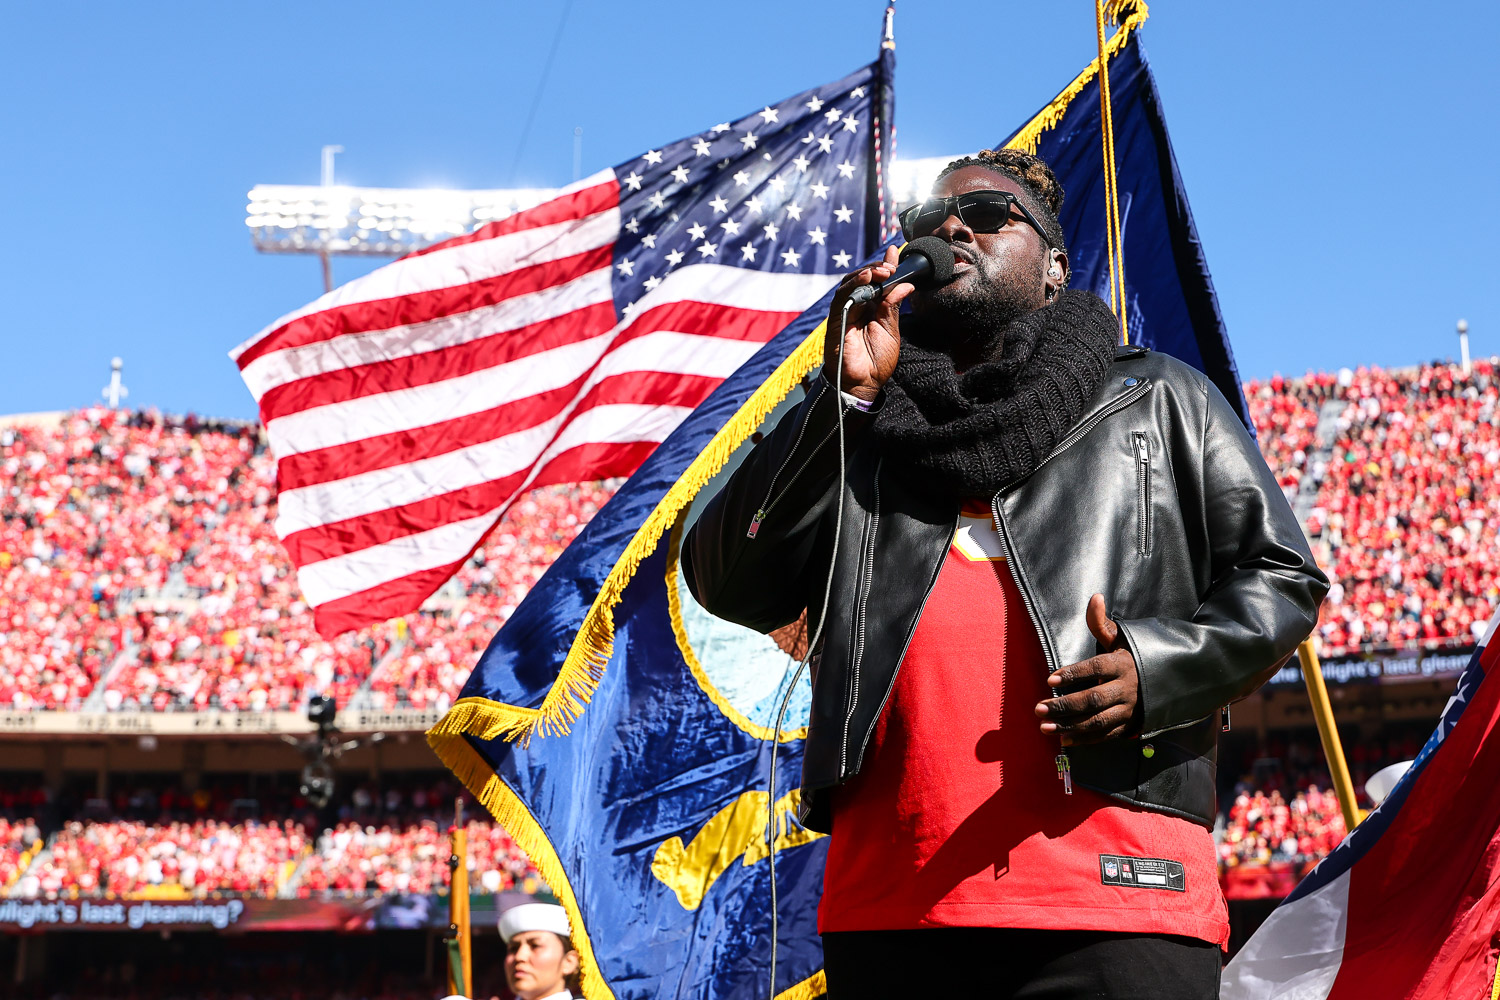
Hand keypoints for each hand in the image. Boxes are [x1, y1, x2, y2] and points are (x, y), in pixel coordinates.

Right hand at [821, 244, 913, 402]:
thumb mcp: (891, 330)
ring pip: (851, 283)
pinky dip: (853, 284)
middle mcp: (858, 307)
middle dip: (878, 268)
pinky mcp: (836, 318)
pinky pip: (842, 296)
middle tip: (891, 265)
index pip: (878, 282)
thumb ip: (894, 306)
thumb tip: (906, 284)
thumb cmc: (877, 361)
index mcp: (873, 309)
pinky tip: (867, 278)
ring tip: (882, 271)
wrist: (864, 383)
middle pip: (864, 279)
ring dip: (866, 273)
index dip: (885, 266)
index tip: (894, 252)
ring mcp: (846, 312)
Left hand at [1034, 594, 1141, 745]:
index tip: (1050, 678)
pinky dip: (1085, 739)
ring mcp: (1128, 709)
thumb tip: (1095, 597)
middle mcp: (1126, 688)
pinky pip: (1106, 735)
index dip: (1074, 673)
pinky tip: (1063, 739)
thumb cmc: (1133, 657)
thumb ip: (1101, 623)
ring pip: (1097, 721)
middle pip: (1093, 699)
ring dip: (1069, 726)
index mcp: (1122, 664)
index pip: (1096, 668)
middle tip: (1038, 708)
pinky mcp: (1129, 725)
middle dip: (1064, 705)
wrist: (1169, 682)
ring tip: (1044, 727)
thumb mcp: (1121, 639)